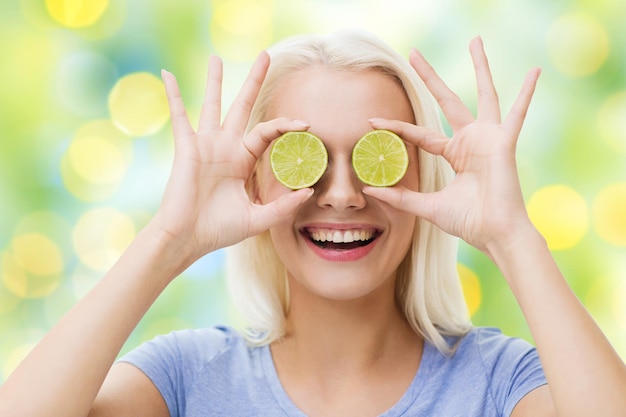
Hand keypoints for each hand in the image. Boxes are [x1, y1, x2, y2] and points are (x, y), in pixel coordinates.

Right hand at [151, 52, 312, 261]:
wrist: (188, 238)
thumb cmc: (219, 230)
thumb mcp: (258, 218)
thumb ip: (283, 206)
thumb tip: (309, 192)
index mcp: (243, 160)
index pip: (267, 132)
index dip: (286, 125)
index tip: (306, 124)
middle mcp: (225, 147)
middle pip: (242, 106)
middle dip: (254, 81)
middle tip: (266, 55)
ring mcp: (206, 145)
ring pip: (212, 104)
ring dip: (215, 80)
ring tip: (217, 57)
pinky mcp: (187, 147)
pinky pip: (179, 116)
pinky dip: (173, 94)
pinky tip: (167, 73)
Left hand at [364, 37, 540, 253]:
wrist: (494, 234)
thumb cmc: (468, 221)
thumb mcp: (428, 206)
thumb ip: (401, 197)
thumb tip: (370, 191)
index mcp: (454, 154)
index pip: (420, 133)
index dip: (397, 127)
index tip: (372, 122)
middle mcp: (470, 140)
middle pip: (446, 100)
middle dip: (430, 77)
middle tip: (413, 53)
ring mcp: (488, 138)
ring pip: (483, 95)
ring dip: (480, 67)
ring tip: (475, 40)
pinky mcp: (503, 142)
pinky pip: (517, 114)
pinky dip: (527, 93)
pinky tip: (535, 71)